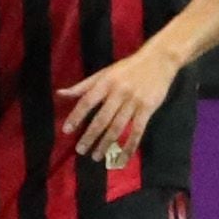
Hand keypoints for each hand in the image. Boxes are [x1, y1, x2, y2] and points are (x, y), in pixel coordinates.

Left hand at [60, 45, 182, 164]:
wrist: (158, 60)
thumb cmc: (127, 68)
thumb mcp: (104, 73)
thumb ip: (83, 86)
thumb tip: (60, 93)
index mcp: (105, 83)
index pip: (87, 102)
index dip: (76, 116)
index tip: (66, 131)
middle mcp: (118, 93)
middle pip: (102, 119)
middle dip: (90, 136)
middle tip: (81, 150)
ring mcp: (134, 102)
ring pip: (118, 127)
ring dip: (106, 144)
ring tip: (96, 156)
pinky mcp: (148, 109)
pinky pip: (137, 131)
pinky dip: (130, 146)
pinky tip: (122, 158)